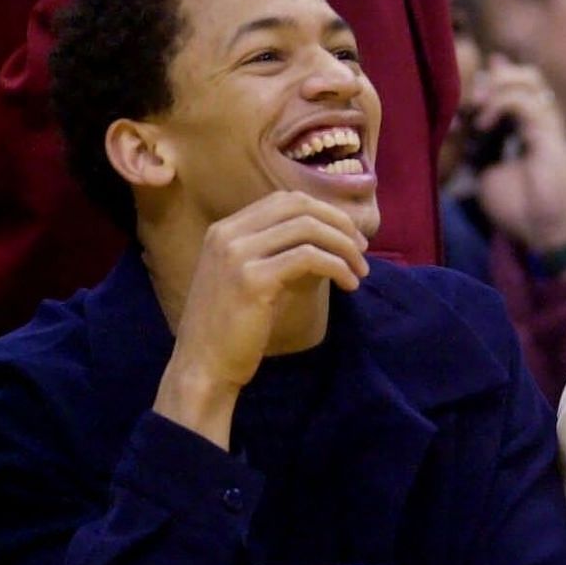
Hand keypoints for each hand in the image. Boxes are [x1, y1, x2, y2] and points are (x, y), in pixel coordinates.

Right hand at [155, 192, 368, 447]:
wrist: (202, 365)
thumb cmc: (231, 327)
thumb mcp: (248, 277)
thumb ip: (275, 252)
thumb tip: (328, 238)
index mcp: (225, 229)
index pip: (285, 199)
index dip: (325, 212)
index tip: (349, 235)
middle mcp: (227, 234)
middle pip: (300, 206)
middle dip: (339, 224)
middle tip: (362, 250)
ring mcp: (237, 254)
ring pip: (308, 228)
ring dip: (344, 247)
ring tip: (360, 272)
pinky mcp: (252, 280)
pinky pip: (309, 258)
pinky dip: (337, 267)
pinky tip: (349, 284)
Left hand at [471, 56, 565, 255]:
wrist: (546, 230)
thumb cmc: (519, 208)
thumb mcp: (486, 172)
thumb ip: (478, 146)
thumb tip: (461, 123)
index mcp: (525, 129)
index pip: (509, 88)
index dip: (483, 86)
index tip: (457, 108)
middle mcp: (538, 121)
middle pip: (521, 74)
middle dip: (490, 79)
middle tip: (468, 104)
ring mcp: (546, 123)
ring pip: (527, 77)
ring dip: (496, 85)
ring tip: (476, 108)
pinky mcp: (550, 131)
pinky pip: (524, 100)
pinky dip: (499, 105)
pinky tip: (483, 124)